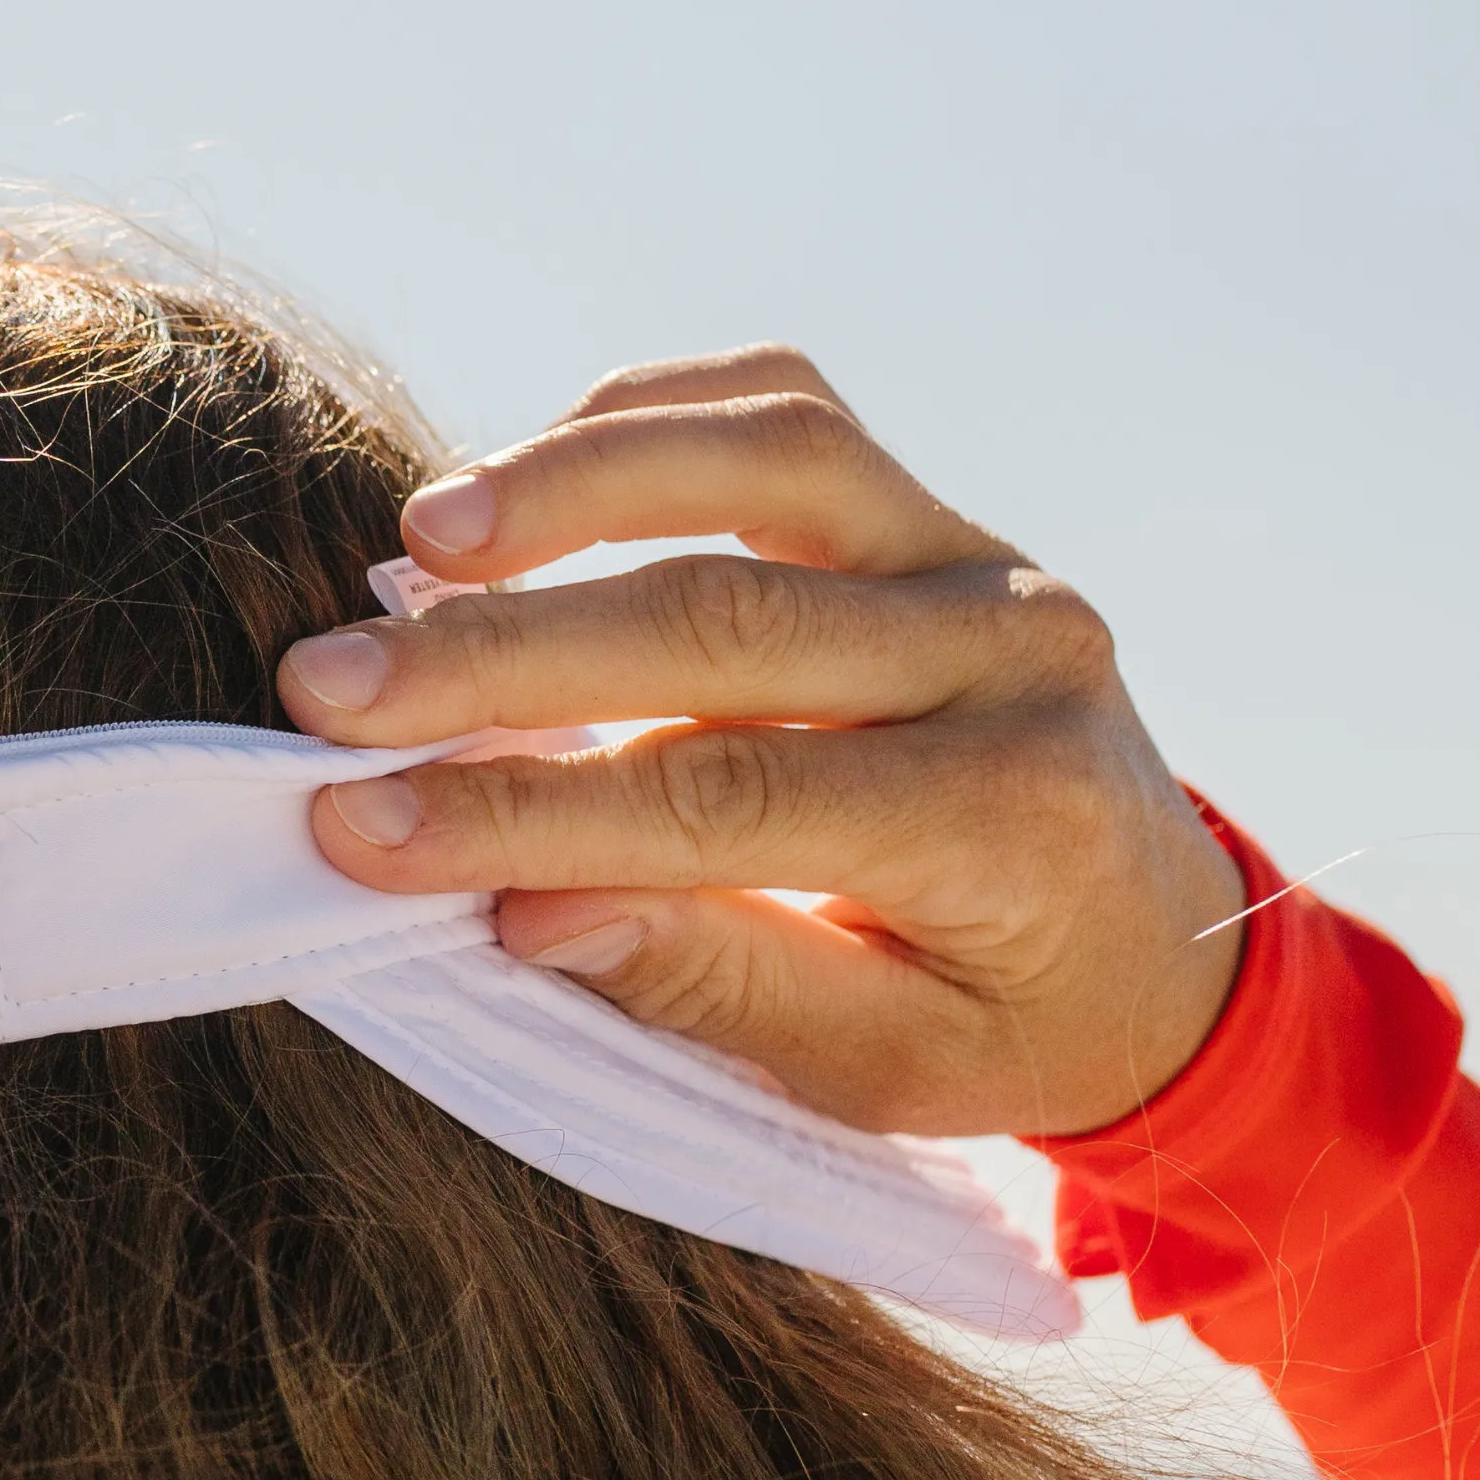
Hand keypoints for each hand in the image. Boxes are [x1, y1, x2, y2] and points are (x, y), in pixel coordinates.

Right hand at [276, 347, 1246, 1138]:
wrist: (1154, 941)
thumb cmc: (998, 1020)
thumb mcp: (877, 1066)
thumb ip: (714, 980)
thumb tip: (522, 908)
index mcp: (1012, 820)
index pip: (721, 800)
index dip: (523, 813)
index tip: (351, 828)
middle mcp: (1017, 654)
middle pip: (720, 618)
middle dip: (498, 654)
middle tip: (324, 686)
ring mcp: (981, 557)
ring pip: (768, 454)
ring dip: (571, 484)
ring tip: (413, 540)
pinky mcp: (932, 509)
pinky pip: (785, 413)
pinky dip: (639, 424)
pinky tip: (512, 484)